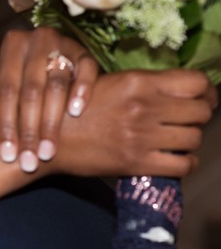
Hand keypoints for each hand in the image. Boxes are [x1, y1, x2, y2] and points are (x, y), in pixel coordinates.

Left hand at [0, 27, 98, 171]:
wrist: (52, 55)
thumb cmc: (23, 77)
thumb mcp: (7, 84)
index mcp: (12, 46)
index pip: (6, 91)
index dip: (5, 125)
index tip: (7, 155)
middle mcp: (37, 40)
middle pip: (31, 91)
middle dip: (29, 130)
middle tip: (30, 161)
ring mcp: (63, 43)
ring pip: (57, 85)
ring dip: (53, 121)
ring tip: (49, 150)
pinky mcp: (86, 51)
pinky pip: (87, 70)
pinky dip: (81, 90)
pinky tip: (76, 112)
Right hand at [53, 69, 216, 176]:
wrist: (44, 142)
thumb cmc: (69, 110)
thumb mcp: (104, 83)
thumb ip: (140, 85)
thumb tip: (173, 89)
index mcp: (138, 83)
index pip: (197, 83)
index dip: (205, 91)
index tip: (200, 97)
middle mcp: (144, 107)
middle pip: (201, 111)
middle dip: (200, 115)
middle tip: (188, 119)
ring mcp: (141, 136)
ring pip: (194, 138)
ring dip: (190, 139)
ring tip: (177, 139)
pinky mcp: (137, 163)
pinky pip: (183, 165)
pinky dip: (185, 163)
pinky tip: (174, 159)